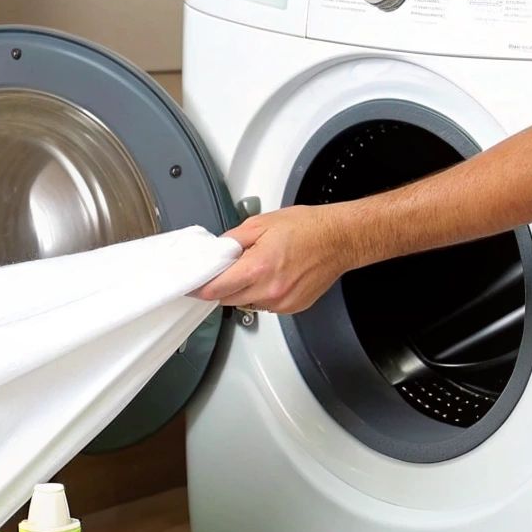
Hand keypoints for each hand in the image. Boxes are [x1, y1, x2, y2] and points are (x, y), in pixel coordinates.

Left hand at [192, 204, 360, 313]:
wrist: (340, 239)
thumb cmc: (308, 228)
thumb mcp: (261, 223)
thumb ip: (232, 240)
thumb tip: (216, 252)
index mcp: (258, 268)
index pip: (215, 289)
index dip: (200, 288)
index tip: (191, 285)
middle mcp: (269, 291)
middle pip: (227, 300)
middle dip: (221, 287)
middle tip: (225, 270)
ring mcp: (282, 303)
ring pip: (246, 303)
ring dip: (242, 291)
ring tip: (257, 268)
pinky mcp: (292, 308)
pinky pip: (265, 305)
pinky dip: (261, 294)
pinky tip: (272, 276)